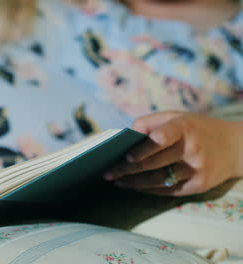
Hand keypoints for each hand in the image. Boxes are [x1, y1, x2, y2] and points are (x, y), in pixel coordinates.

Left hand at [104, 111, 242, 195]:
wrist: (237, 148)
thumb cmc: (197, 128)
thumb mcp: (178, 116)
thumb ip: (151, 122)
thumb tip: (125, 135)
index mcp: (185, 127)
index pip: (162, 137)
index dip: (143, 148)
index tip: (126, 156)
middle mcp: (192, 149)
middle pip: (154, 163)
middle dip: (127, 170)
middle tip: (107, 173)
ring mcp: (197, 170)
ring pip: (159, 180)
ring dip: (134, 183)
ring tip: (117, 181)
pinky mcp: (199, 185)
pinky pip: (168, 190)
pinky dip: (149, 189)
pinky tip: (134, 187)